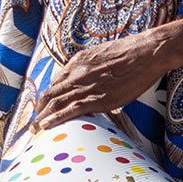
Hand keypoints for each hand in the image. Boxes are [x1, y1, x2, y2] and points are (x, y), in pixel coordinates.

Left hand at [33, 29, 171, 129]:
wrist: (148, 51)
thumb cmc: (132, 51)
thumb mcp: (103, 54)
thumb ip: (91, 66)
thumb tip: (90, 78)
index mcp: (78, 62)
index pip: (55, 83)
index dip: (49, 98)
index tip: (46, 108)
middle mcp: (77, 74)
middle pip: (49, 94)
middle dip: (39, 110)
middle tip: (34, 123)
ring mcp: (87, 86)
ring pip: (55, 104)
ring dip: (42, 118)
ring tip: (35, 130)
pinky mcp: (99, 98)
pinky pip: (71, 110)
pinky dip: (57, 119)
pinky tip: (47, 127)